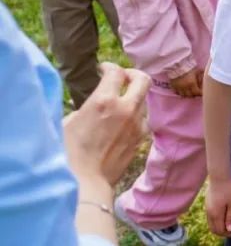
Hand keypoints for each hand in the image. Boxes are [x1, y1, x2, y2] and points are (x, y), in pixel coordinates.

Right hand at [62, 63, 149, 186]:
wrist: (84, 182)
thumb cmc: (68, 153)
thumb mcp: (68, 122)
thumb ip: (86, 107)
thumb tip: (93, 105)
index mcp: (104, 101)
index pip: (116, 72)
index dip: (110, 67)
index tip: (104, 70)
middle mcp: (125, 109)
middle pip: (143, 79)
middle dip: (133, 75)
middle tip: (124, 78)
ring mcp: (136, 124)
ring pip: (144, 101)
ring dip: (134, 98)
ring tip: (121, 103)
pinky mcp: (140, 138)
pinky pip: (142, 120)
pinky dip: (135, 116)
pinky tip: (123, 123)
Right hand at [170, 67, 202, 96]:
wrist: (177, 64)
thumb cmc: (188, 67)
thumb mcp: (197, 71)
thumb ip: (201, 76)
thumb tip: (205, 80)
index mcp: (192, 84)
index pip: (197, 92)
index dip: (200, 93)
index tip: (202, 92)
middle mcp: (185, 88)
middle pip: (190, 95)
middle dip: (193, 94)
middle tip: (196, 92)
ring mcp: (178, 88)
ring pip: (183, 95)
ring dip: (187, 94)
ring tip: (189, 92)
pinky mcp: (173, 86)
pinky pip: (177, 92)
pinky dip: (180, 92)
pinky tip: (182, 90)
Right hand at [206, 175, 230, 236]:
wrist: (219, 175)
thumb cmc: (228, 189)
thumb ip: (230, 217)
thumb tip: (230, 229)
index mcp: (215, 214)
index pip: (219, 229)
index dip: (226, 233)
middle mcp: (209, 213)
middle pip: (213, 228)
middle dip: (221, 232)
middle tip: (230, 231)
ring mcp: (207, 207)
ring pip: (210, 222)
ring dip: (217, 226)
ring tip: (226, 224)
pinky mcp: (207, 202)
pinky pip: (209, 216)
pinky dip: (215, 220)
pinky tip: (221, 216)